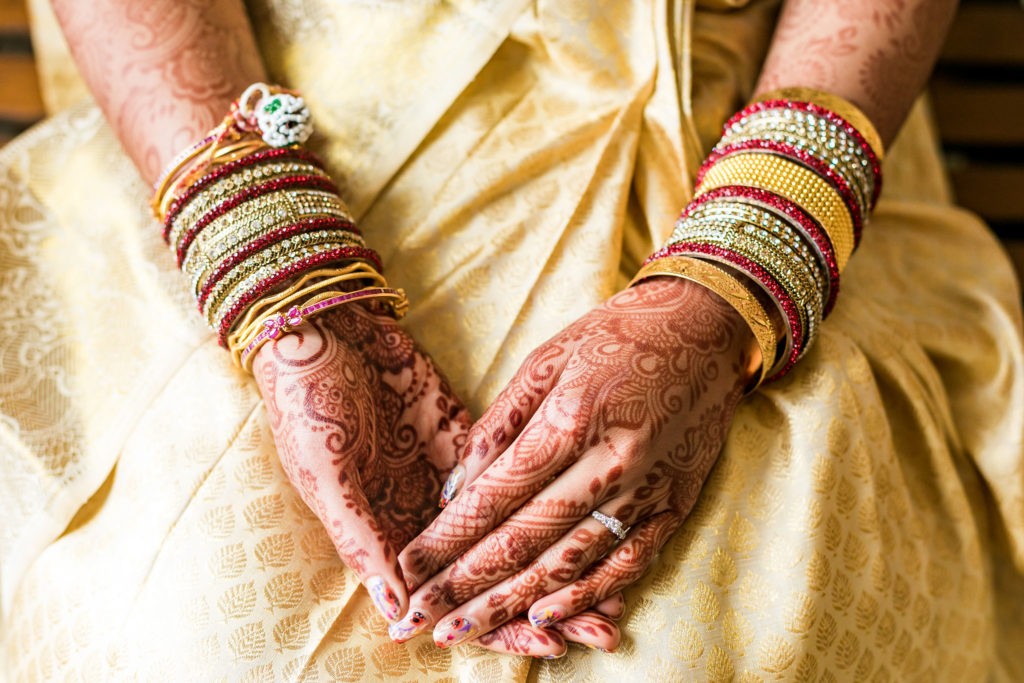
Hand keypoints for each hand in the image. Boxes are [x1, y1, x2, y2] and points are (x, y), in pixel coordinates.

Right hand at [253, 303, 626, 655]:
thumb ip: (360, 535)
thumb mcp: (324, 469)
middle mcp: (423, 516)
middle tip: (597, 629)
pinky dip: (552, 501)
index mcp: (383, 535)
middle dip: (543, 604)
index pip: (447, 597)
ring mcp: (451, 479)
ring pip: (512, 533)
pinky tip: (596, 517)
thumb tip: (393, 606)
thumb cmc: (306, 400)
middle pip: (490, 575)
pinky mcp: (470, 439)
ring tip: (609, 590)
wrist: (322, 327)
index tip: (544, 640)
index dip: (493, 623)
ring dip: (556, 560)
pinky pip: (518, 479)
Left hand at [392, 277, 756, 647]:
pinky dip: (584, 596)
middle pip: (524, 541)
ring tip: (464, 631)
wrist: (705, 329)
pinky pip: (626, 564)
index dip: (446, 540)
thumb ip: (498, 426)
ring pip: (569, 564)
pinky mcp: (674, 506)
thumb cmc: (615, 338)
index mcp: (570, 420)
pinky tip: (543, 617)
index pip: (493, 497)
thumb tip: (455, 491)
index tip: (407, 570)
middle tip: (419, 618)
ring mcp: (645, 491)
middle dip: (464, 586)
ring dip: (511, 604)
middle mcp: (608, 464)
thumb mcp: (546, 360)